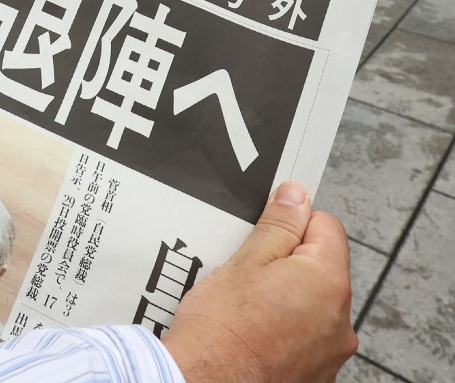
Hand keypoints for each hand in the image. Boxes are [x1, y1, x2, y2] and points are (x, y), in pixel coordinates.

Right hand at [163, 182, 357, 382]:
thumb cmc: (220, 330)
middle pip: (318, 268)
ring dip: (283, 298)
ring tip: (244, 306)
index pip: (325, 226)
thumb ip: (278, 225)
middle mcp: (340, 322)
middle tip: (246, 272)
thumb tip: (296, 196)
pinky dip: (281, 330)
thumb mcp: (245, 262)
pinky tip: (251, 332)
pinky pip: (303, 336)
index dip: (291, 222)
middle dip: (285, 262)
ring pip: (309, 304)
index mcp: (328, 284)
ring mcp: (329, 354)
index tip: (266, 231)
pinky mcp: (315, 375)